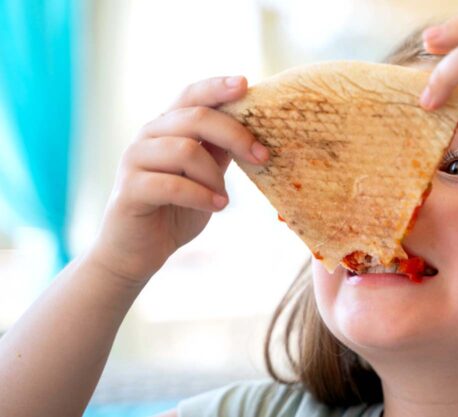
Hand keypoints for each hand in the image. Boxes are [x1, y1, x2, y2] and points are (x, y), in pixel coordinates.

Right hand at [86, 76, 269, 285]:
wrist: (138, 252)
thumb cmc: (175, 211)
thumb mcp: (206, 177)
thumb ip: (220, 152)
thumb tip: (254, 130)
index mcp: (167, 128)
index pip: (190, 95)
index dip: (217, 87)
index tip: (246, 84)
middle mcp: (148, 137)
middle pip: (195, 117)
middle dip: (235, 134)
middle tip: (262, 157)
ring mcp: (134, 161)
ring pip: (185, 149)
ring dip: (214, 176)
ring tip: (223, 198)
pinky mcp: (129, 190)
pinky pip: (172, 184)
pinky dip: (202, 195)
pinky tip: (218, 207)